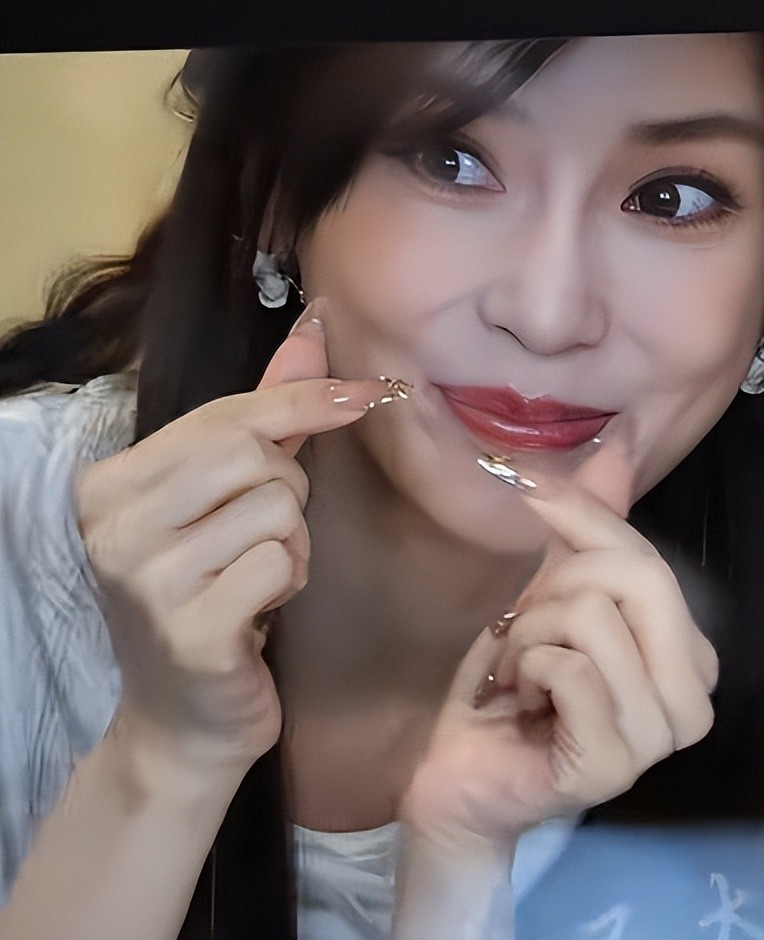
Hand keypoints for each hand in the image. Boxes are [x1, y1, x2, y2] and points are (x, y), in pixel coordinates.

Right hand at [76, 298, 398, 774]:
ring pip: (274, 505)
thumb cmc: (208, 594)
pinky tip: (263, 611)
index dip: (307, 399)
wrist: (182, 722)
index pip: (227, 415)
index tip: (368, 391)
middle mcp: (111, 525)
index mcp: (110, 482)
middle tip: (270, 533)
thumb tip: (315, 326)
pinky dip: (290, 580)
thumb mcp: (223, 499)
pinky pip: (280, 561)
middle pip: (252, 453)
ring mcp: (144, 580)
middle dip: (288, 488)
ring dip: (293, 540)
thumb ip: (264, 414)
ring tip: (261, 576)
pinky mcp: (189, 630)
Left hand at [401, 466, 717, 847]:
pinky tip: (518, 697)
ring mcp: (657, 740)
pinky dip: (524, 667)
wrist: (461, 769)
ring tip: (517, 668)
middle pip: (639, 578)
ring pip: (594, 618)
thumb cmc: (513, 682)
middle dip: (556, 584)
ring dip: (529, 633)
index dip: (583, 517)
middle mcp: (692, 699)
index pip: (649, 557)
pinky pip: (568, 669)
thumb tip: (621, 442)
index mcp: (690, 655)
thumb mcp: (552, 590)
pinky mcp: (613, 767)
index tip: (528, 490)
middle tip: (523, 622)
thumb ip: (592, 524)